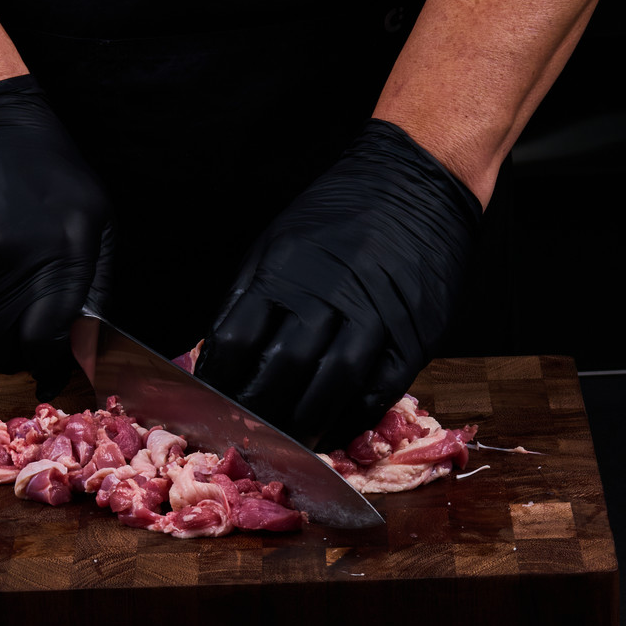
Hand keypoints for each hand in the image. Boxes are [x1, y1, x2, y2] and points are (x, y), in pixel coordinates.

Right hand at [0, 75, 112, 390]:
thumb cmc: (42, 164)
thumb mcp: (93, 214)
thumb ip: (93, 282)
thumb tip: (84, 343)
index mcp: (61, 253)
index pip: (48, 342)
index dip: (47, 363)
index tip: (47, 367)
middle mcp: (10, 263)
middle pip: (4, 348)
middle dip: (15, 349)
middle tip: (20, 328)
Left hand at [197, 121, 480, 444]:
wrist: (418, 182)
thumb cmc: (342, 212)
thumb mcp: (279, 239)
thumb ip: (250, 294)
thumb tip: (218, 352)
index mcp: (283, 270)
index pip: (235, 340)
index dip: (217, 380)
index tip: (208, 401)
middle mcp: (326, 296)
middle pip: (280, 370)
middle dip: (256, 411)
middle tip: (244, 435)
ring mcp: (373, 318)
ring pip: (330, 387)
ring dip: (304, 424)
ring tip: (288, 444)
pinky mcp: (412, 338)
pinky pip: (377, 392)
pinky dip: (352, 419)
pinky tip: (334, 429)